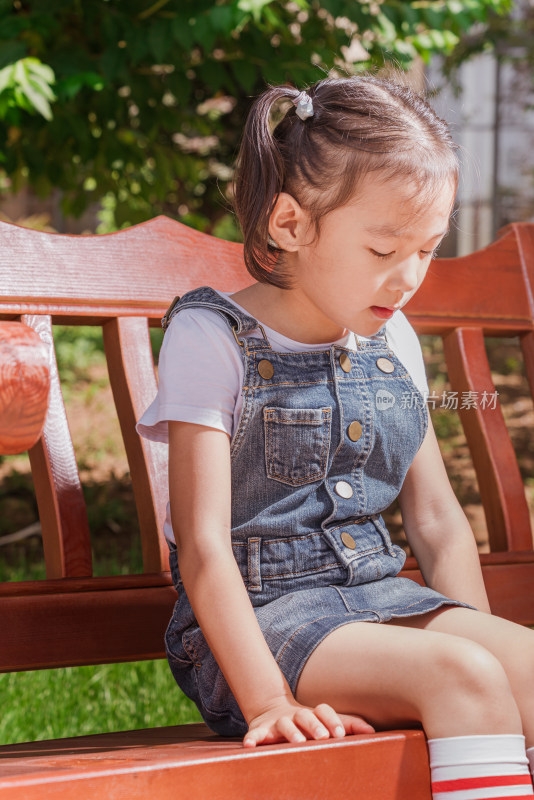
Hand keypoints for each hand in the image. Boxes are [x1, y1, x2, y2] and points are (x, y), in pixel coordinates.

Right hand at [243, 697, 373, 747]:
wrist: (272, 712)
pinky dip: (253, 738)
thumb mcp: (326, 723)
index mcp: (313, 714)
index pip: (324, 711)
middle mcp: (296, 715)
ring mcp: (277, 722)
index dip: (333, 720)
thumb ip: (349, 724)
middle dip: (315, 726)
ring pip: (284, 724)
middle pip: (305, 716)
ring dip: (291, 732)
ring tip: (298, 742)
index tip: (340, 733)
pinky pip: (255, 733)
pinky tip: (250, 745)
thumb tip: (373, 731)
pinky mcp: (260, 730)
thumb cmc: (307, 724)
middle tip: (323, 737)